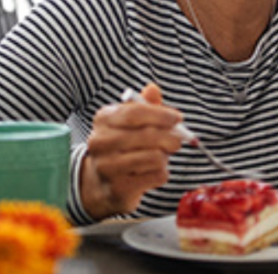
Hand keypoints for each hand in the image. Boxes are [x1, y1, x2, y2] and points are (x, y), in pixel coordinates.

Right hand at [80, 83, 181, 219]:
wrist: (101, 182)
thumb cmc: (122, 146)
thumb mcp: (129, 122)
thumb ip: (144, 106)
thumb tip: (153, 89)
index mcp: (103, 119)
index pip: (135, 112)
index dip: (161, 115)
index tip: (177, 118)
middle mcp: (100, 142)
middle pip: (148, 135)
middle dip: (171, 137)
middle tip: (177, 140)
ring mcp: (107, 167)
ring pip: (155, 157)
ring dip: (165, 157)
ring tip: (160, 156)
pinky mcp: (119, 188)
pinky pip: (156, 176)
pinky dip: (162, 173)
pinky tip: (152, 171)